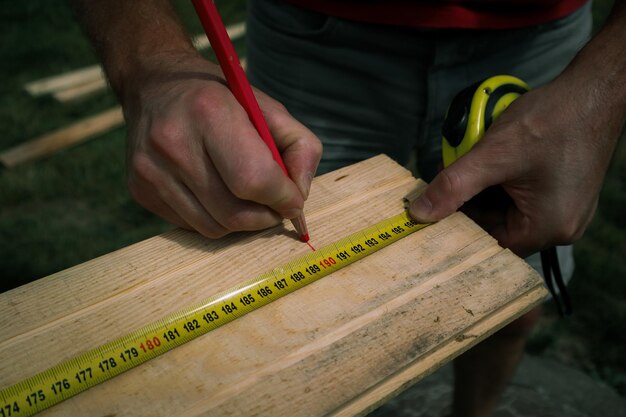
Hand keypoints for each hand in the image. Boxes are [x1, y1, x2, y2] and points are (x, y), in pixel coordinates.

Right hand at [122, 54, 321, 237]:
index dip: (283, 198)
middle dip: (266, 217)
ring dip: (243, 223)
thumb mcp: (268, 107)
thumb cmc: (220, 98)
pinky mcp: (140, 191)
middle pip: (235, 213)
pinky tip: (217, 194)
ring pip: (215, 228)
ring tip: (249, 198)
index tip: (294, 200)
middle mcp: (173, 144)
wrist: (154, 87)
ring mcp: (151, 171)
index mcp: (209, 112)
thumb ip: (299, 147)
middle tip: (276, 206)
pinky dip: (216, 219)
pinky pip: (192, 227)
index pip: (254, 179)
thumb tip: (300, 195)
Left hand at [409, 71, 622, 256]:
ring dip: (481, 191)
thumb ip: (453, 187)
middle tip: (444, 182)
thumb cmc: (552, 121)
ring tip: (464, 166)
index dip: (458, 229)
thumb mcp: (493, 156)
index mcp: (548, 227)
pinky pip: (520, 198)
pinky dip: (498, 183)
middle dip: (468, 205)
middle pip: (497, 228)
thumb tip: (419, 214)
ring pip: (505, 211)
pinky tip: (485, 163)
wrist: (593, 91)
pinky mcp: (561, 192)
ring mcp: (563, 209)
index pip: (489, 244)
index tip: (432, 213)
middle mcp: (560, 226)